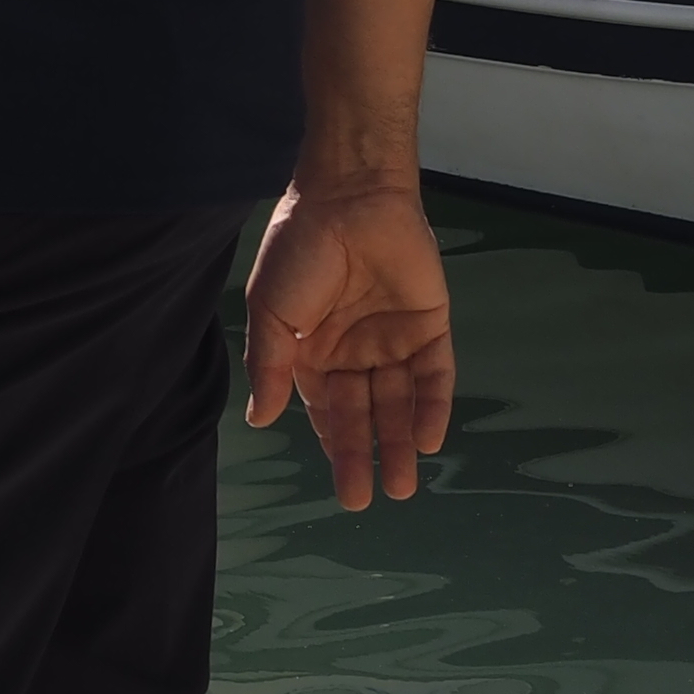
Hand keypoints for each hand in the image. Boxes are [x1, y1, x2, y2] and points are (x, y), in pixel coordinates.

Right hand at [242, 175, 454, 509]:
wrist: (350, 195)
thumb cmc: (300, 249)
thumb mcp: (271, 310)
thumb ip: (270, 366)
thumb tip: (259, 421)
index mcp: (314, 349)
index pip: (327, 410)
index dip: (335, 446)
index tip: (342, 486)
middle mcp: (355, 350)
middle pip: (363, 414)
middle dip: (364, 456)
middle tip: (365, 498)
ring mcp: (394, 339)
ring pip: (399, 402)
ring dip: (400, 442)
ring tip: (402, 485)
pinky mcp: (430, 324)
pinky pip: (434, 374)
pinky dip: (432, 406)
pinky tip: (427, 439)